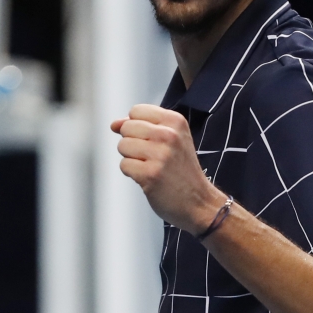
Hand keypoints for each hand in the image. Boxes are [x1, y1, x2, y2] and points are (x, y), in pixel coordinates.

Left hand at [112, 104, 227, 233]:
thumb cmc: (181, 169)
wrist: (199, 202)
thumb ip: (142, 126)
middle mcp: (169, 135)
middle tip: (151, 156)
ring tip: (151, 166)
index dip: (136, 126)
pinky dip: (132, 173)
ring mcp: (160, 155)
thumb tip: (114, 124)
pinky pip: (124, 165)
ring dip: (131, 158)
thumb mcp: (171, 139)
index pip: (136, 111)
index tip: (150, 140)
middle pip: (127, 128)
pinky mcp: (151, 174)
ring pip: (123, 146)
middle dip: (132, 142)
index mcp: (176, 121)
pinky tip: (148, 178)